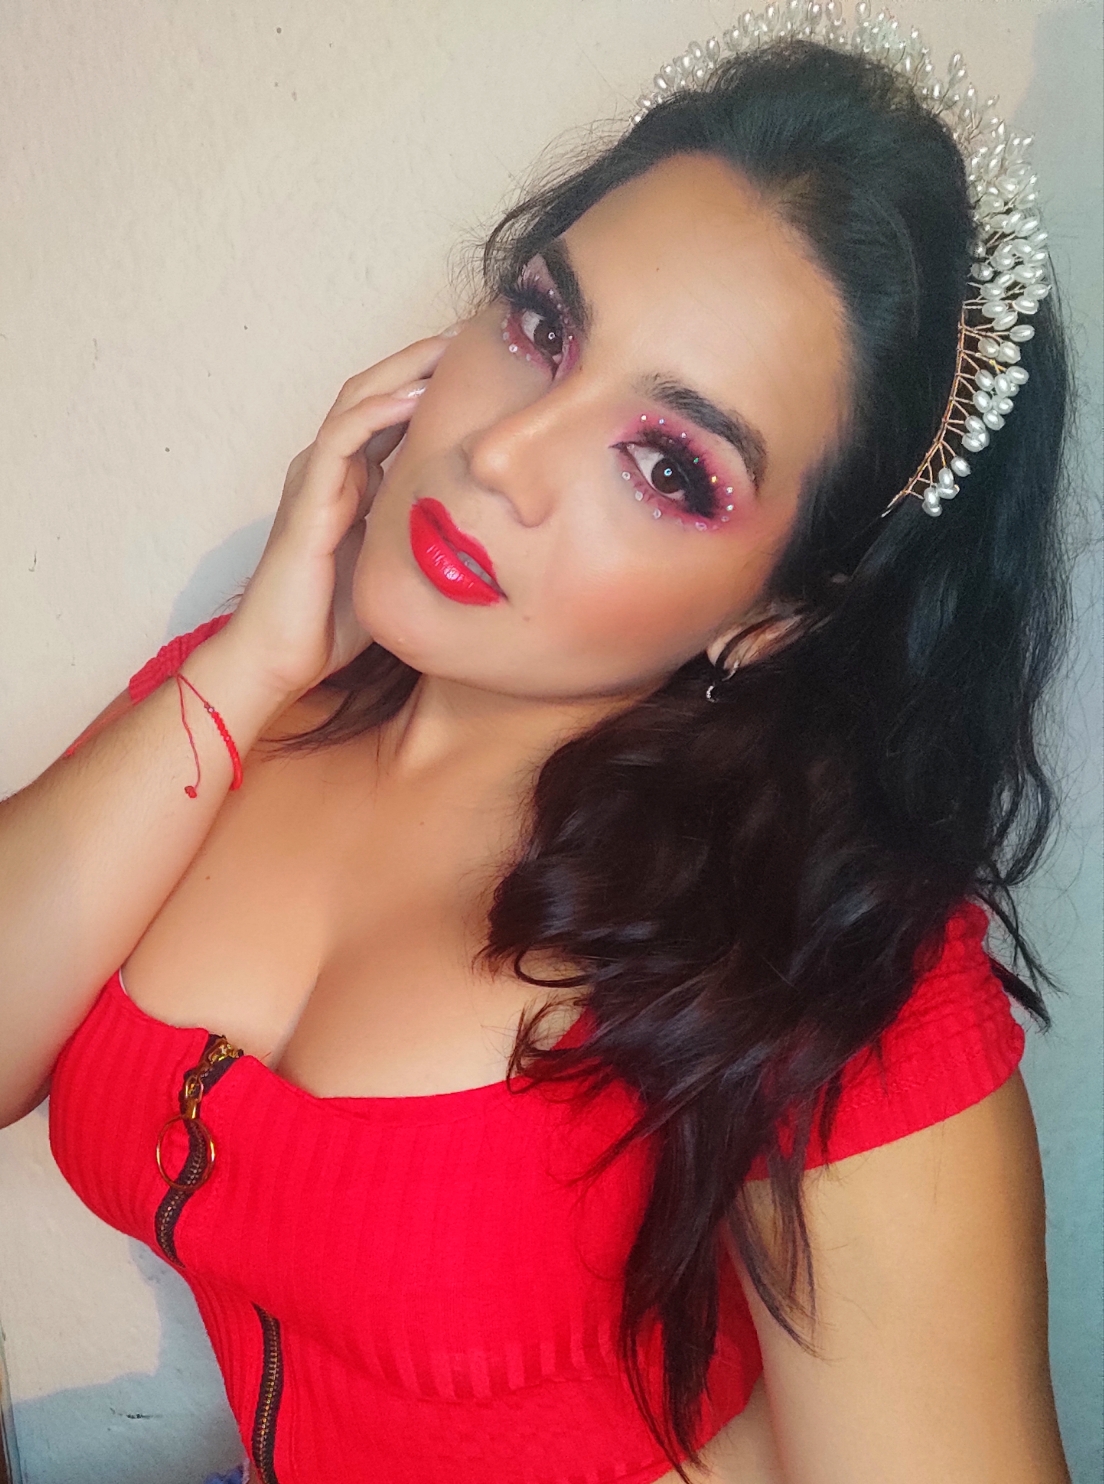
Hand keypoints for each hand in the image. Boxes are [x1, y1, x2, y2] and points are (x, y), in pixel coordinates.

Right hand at [225, 332, 453, 701]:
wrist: (281, 658)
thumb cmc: (334, 623)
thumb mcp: (397, 570)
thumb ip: (425, 541)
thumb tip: (484, 540)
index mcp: (352, 482)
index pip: (393, 414)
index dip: (433, 384)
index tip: (486, 367)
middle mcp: (331, 469)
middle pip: (377, 391)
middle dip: (424, 359)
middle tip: (477, 336)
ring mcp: (315, 478)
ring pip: (358, 400)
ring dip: (406, 368)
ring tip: (453, 346)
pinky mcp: (308, 498)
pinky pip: (342, 439)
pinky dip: (378, 412)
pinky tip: (417, 396)